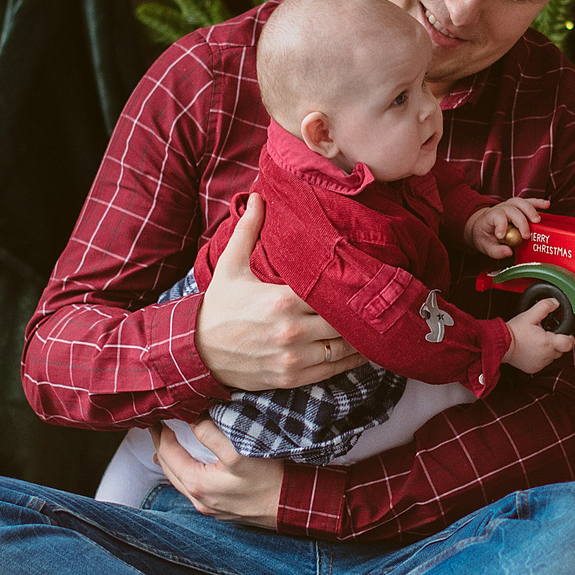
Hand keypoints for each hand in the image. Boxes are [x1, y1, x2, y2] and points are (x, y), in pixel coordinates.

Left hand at [153, 421, 282, 527]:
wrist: (293, 505)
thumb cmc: (269, 479)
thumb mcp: (238, 451)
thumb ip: (210, 434)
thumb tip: (192, 421)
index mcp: (198, 484)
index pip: (169, 454)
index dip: (161, 434)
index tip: (158, 418)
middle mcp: (199, 500)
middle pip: (169, 470)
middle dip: (162, 447)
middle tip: (158, 429)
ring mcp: (210, 508)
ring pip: (180, 482)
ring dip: (172, 463)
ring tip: (168, 446)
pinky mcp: (221, 511)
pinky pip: (194, 490)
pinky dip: (186, 475)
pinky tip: (190, 468)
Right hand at [196, 195, 364, 390]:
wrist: (197, 352)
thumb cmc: (218, 307)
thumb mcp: (230, 265)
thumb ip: (248, 230)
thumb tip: (259, 197)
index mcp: (281, 300)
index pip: (330, 290)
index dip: (350, 283)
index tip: (366, 274)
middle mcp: (291, 330)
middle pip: (344, 319)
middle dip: (360, 310)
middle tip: (378, 299)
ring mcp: (293, 357)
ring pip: (344, 347)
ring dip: (361, 337)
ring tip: (375, 323)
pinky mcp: (293, 378)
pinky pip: (334, 370)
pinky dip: (350, 360)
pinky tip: (363, 349)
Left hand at [467, 197, 548, 258]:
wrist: (481, 226)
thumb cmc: (484, 236)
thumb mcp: (484, 246)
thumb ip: (495, 251)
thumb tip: (508, 252)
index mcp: (490, 216)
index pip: (497, 216)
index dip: (501, 224)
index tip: (502, 236)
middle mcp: (500, 208)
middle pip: (512, 209)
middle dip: (521, 222)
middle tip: (526, 235)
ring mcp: (510, 205)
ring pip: (521, 202)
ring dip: (531, 210)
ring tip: (538, 220)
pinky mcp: (518, 206)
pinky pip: (529, 202)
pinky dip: (538, 203)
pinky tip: (546, 205)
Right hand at [502, 296, 574, 372]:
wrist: (500, 344)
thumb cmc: (514, 331)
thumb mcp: (529, 315)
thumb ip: (544, 307)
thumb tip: (555, 303)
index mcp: (548, 343)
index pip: (569, 343)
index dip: (569, 336)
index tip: (564, 332)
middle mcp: (546, 356)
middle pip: (561, 350)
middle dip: (557, 342)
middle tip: (546, 334)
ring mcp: (540, 364)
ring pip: (552, 356)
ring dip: (549, 349)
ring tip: (537, 340)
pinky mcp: (534, 368)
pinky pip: (543, 362)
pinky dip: (541, 356)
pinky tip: (532, 348)